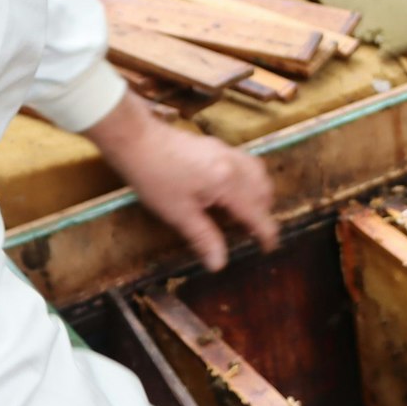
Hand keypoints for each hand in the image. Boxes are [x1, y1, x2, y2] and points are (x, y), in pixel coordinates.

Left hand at [82, 92, 277, 270]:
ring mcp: (229, 152)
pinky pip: (249, 164)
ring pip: (260, 175)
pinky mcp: (220, 146)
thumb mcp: (177, 214)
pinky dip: (250, 181)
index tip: (269, 248)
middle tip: (249, 233)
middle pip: (265, 192)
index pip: (257, 213)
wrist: (137, 140)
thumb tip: (219, 264)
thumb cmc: (154, 178)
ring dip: (259, 196)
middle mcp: (235, 165)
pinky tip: (231, 192)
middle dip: (263, 214)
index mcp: (228, 183)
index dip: (266, 234)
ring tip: (242, 214)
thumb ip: (204, 237)